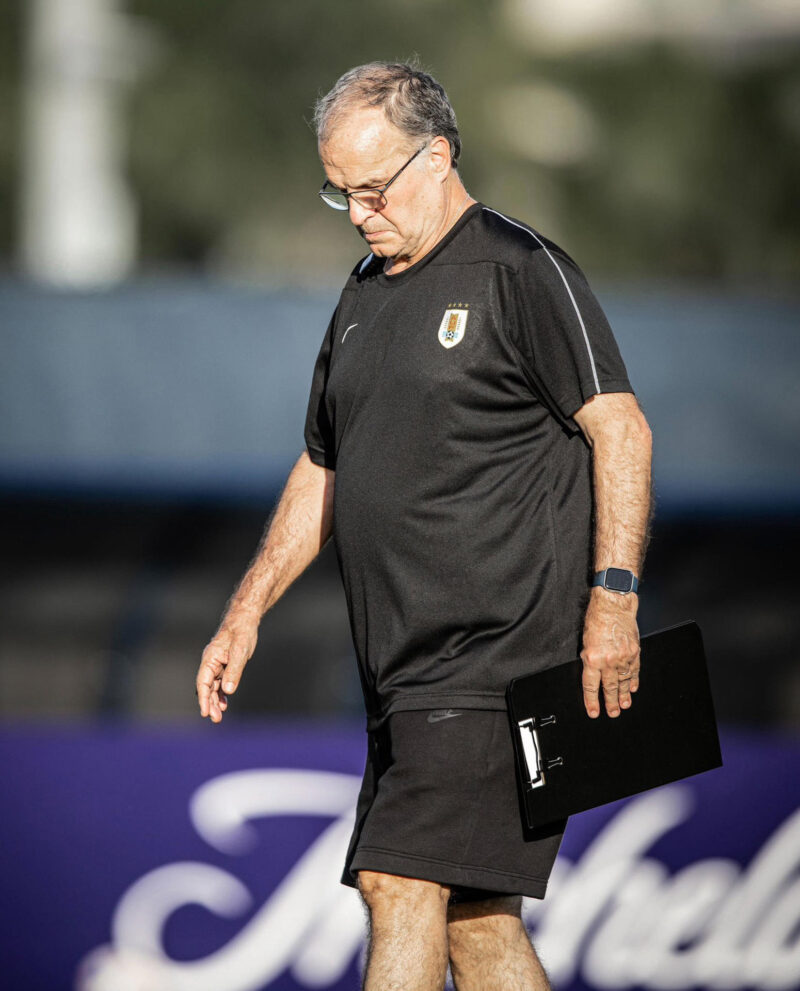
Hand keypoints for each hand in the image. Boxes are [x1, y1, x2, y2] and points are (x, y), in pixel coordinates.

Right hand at [196, 614, 257, 723]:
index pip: (203, 682)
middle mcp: (211, 663)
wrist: (245, 620)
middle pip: (207, 687)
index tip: (205, 712)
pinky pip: (221, 682)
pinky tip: (225, 703)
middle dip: (210, 703)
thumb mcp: (239, 651)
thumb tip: (228, 691)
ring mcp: (218, 664)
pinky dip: (222, 693)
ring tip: (219, 716)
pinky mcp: (225, 665)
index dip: (204, 698)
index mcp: (210, 658)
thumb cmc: (241, 632)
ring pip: (213, 687)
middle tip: (216, 719)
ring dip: (215, 701)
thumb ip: (234, 671)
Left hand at [580, 588, 639, 718]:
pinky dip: (634, 681)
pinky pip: (634, 671)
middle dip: (610, 703)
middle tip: (612, 713)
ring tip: (623, 706)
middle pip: (609, 687)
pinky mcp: (634, 652)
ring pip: (623, 682)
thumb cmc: (597, 618)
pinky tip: (633, 689)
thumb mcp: (585, 640)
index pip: (591, 686)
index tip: (594, 712)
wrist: (614, 605)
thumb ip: (589, 658)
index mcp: (593, 657)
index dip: (591, 701)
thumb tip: (591, 672)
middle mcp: (609, 660)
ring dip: (624, 696)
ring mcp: (624, 657)